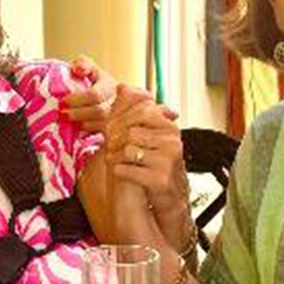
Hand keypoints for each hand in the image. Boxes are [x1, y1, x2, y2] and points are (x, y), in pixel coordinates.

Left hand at [62, 56, 119, 133]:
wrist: (114, 100)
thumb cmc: (99, 85)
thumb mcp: (92, 70)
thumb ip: (84, 64)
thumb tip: (78, 68)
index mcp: (111, 86)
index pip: (95, 94)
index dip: (77, 99)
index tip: (63, 101)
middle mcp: (119, 102)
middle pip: (99, 112)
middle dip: (78, 114)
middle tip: (64, 114)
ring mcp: (120, 118)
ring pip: (102, 126)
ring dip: (83, 126)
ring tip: (70, 122)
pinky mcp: (118, 132)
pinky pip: (105, 137)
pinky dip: (91, 135)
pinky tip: (81, 134)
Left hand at [104, 88, 190, 246]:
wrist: (168, 196)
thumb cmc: (155, 163)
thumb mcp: (145, 135)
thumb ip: (132, 110)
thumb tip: (122, 86)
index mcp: (169, 127)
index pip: (140, 112)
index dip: (121, 121)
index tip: (112, 131)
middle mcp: (172, 141)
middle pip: (131, 132)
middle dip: (116, 141)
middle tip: (111, 148)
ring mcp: (168, 160)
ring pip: (127, 150)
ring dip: (116, 157)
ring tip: (116, 161)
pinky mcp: (159, 179)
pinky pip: (127, 169)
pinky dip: (119, 172)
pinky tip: (121, 173)